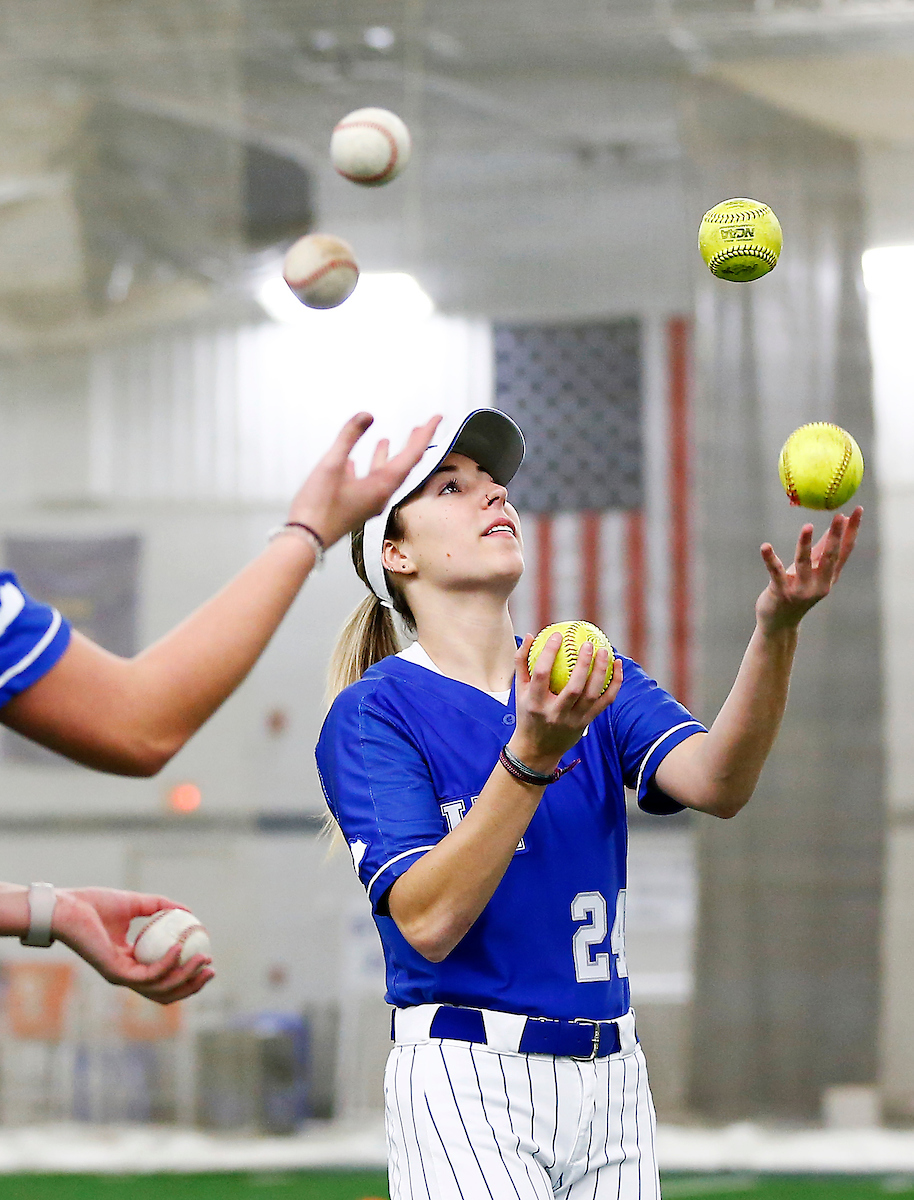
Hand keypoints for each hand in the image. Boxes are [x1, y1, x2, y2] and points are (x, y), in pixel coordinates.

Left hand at [51, 888, 213, 1004]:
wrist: (68, 907)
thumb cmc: (94, 904)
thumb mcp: (135, 902)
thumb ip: (160, 906)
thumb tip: (188, 912)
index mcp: (130, 961)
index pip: (162, 977)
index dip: (187, 973)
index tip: (207, 957)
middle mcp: (126, 974)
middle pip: (165, 991)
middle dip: (192, 984)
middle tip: (210, 968)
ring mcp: (121, 976)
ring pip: (160, 987)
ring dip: (185, 976)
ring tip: (203, 959)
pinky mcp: (115, 973)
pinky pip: (148, 974)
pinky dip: (167, 964)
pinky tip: (179, 948)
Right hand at [286, 412, 441, 547]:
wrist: (305, 542)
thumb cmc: (318, 507)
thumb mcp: (331, 464)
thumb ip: (349, 437)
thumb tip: (367, 415)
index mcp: (382, 486)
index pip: (412, 455)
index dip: (426, 434)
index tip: (438, 417)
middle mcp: (380, 496)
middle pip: (403, 466)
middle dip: (411, 445)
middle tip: (421, 427)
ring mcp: (368, 503)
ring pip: (382, 475)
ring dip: (385, 456)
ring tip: (385, 440)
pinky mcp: (355, 507)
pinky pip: (365, 484)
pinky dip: (364, 469)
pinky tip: (354, 462)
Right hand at [510, 634, 623, 773]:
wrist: (538, 750)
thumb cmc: (527, 714)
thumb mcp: (519, 692)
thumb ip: (522, 663)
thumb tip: (530, 635)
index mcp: (535, 704)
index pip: (541, 675)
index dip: (549, 653)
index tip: (558, 635)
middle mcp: (555, 713)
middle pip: (573, 688)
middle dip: (583, 664)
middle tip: (588, 644)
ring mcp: (573, 720)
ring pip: (592, 695)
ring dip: (602, 672)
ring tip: (605, 651)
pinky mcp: (587, 722)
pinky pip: (606, 701)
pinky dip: (615, 683)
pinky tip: (618, 665)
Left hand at [756, 506, 862, 633]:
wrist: (779, 624)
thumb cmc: (796, 592)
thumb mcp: (811, 572)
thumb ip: (821, 551)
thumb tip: (836, 526)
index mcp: (829, 577)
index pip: (845, 551)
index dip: (852, 530)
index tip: (858, 510)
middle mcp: (819, 584)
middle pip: (829, 557)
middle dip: (836, 536)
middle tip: (840, 515)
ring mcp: (800, 590)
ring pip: (804, 563)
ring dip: (805, 544)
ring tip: (808, 526)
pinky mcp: (781, 593)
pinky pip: (776, 572)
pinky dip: (770, 559)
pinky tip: (765, 546)